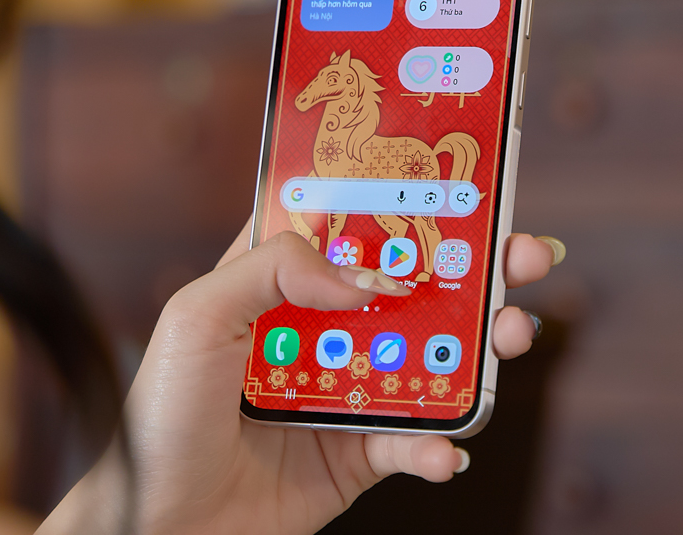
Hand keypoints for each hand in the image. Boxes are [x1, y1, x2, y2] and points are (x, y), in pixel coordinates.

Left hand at [41, 223, 560, 534]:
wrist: (160, 525)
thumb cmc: (160, 415)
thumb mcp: (197, 316)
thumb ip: (275, 270)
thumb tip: (369, 277)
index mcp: (279, 283)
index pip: (351, 228)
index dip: (404, 202)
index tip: (457, 183)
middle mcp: (322, 330)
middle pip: (410, 286)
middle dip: (474, 268)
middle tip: (522, 254)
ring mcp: (348, 390)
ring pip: (433, 357)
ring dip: (482, 346)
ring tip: (510, 336)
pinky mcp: (360, 453)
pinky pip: (417, 442)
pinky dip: (439, 446)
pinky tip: (441, 450)